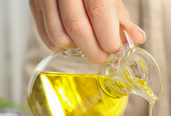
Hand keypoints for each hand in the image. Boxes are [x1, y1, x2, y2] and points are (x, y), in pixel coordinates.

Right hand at [29, 0, 145, 62]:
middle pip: (77, 28)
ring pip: (59, 37)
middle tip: (103, 55)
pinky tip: (72, 39)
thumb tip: (136, 39)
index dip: (109, 37)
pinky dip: (61, 45)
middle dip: (94, 50)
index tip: (115, 49)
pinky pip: (45, 36)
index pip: (99, 11)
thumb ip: (122, 17)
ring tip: (88, 43)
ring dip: (77, 48)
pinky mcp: (34, 4)